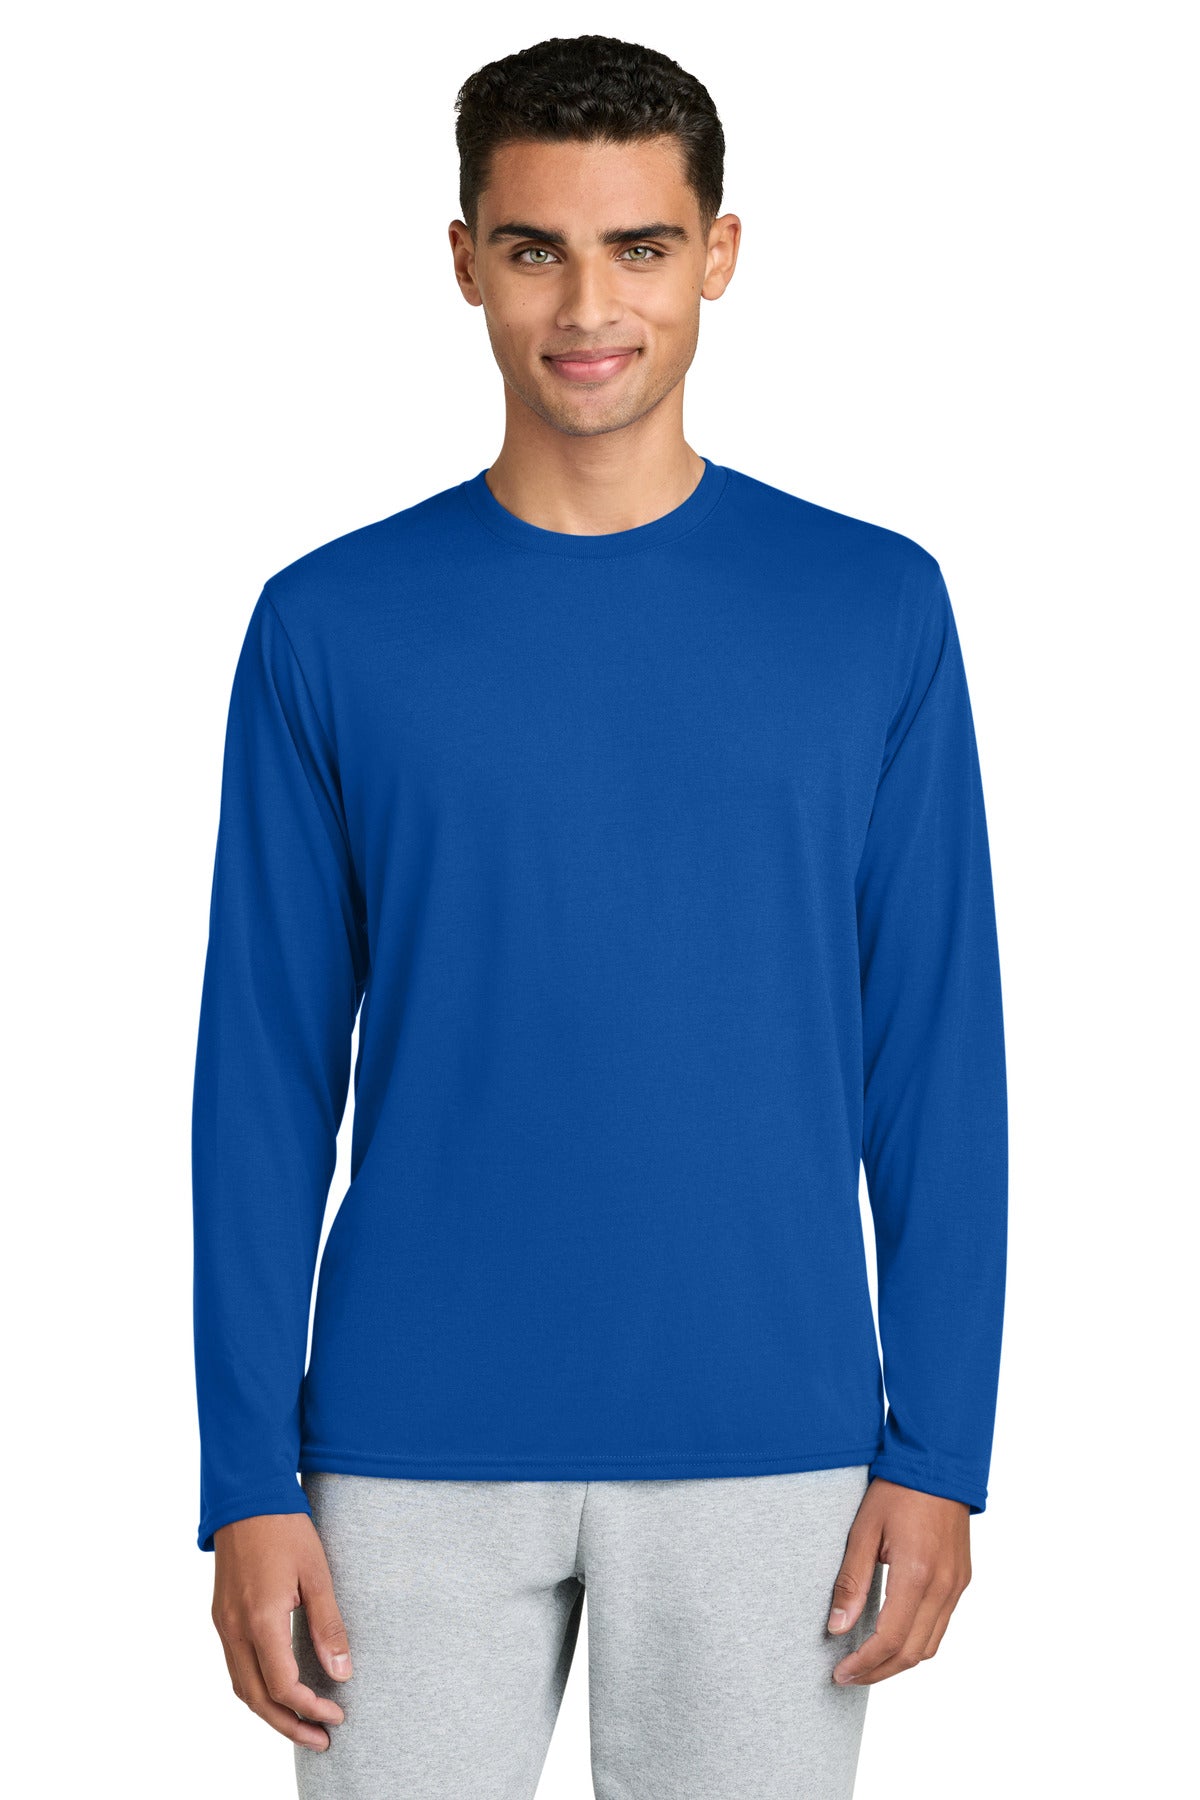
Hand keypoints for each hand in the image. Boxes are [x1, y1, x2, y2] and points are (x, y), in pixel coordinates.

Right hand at [210, 1512, 352, 1749]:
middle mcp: (234, 1628)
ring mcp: (223, 1623)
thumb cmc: (285, 1527)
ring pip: (241, 1686)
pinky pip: (235, 1666)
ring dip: (270, 1712)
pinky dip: (257, 1688)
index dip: (311, 1706)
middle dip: (289, 1725)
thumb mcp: (317, 1572)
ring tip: (302, 1725)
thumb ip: (328, 1625)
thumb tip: (342, 1673)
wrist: (246, 1495)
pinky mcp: (221, 1615)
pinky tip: (278, 1690)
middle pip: (256, 1698)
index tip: (338, 1713)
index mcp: (260, 1618)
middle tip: (321, 1740)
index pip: (282, 1685)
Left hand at [826, 1477, 970, 1684]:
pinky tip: (893, 1638)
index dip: (864, 1663)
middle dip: (878, 1671)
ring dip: (899, 1662)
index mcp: (917, 1574)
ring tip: (867, 1664)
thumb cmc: (898, 1490)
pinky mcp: (961, 1580)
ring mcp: (956, 1585)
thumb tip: (837, 1628)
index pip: (890, 1639)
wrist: (938, 1462)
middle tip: (848, 1676)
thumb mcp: (864, 1529)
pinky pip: (941, 1626)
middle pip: (912, 1653)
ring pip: (930, 1645)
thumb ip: (851, 1581)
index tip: (840, 1673)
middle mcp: (943, 1586)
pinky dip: (916, 1641)